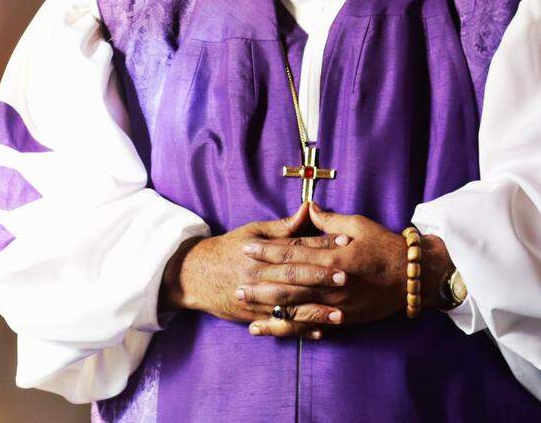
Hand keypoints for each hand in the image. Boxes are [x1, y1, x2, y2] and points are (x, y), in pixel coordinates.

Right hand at [159, 203, 346, 334]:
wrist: (194, 275)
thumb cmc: (228, 249)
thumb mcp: (253, 232)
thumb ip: (284, 226)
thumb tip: (310, 208)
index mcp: (262, 252)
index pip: (296, 247)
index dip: (321, 244)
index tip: (345, 242)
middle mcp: (259, 275)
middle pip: (293, 276)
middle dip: (320, 277)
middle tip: (346, 277)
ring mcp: (255, 298)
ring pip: (288, 305)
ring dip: (314, 310)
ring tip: (339, 314)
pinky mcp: (252, 316)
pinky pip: (278, 324)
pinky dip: (298, 329)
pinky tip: (318, 332)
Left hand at [241, 203, 452, 337]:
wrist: (412, 278)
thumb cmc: (386, 247)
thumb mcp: (360, 225)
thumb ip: (330, 220)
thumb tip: (308, 209)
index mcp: (334, 257)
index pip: (293, 255)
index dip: (268, 252)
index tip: (247, 248)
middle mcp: (332, 284)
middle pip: (288, 285)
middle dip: (260, 284)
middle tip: (237, 283)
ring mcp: (336, 304)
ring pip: (294, 309)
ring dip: (267, 309)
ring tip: (245, 306)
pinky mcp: (341, 318)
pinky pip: (309, 325)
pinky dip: (286, 328)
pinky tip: (267, 330)